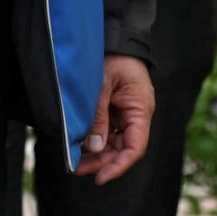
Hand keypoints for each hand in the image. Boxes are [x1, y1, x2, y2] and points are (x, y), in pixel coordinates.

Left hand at [80, 54, 153, 183]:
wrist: (116, 37)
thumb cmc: (113, 57)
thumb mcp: (102, 85)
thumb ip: (98, 116)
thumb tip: (93, 147)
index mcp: (141, 109)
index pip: (135, 147)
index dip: (119, 165)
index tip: (100, 177)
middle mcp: (136, 115)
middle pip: (123, 148)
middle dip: (102, 161)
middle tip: (77, 169)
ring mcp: (126, 112)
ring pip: (114, 141)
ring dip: (96, 152)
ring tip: (75, 160)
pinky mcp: (116, 108)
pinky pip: (108, 130)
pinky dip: (95, 138)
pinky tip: (79, 143)